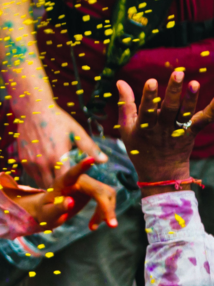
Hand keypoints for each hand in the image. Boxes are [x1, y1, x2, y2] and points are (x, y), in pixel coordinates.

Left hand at [7, 155, 118, 229]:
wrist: (49, 211)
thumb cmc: (45, 211)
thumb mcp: (47, 214)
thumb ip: (57, 208)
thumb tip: (70, 202)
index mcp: (63, 182)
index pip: (73, 173)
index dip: (82, 166)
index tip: (91, 159)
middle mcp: (78, 180)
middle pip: (99, 190)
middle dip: (107, 208)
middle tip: (112, 226)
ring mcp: (88, 184)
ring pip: (107, 194)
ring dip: (106, 212)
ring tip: (93, 227)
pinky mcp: (94, 190)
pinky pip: (107, 199)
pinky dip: (104, 213)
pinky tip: (93, 225)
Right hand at [16, 105, 101, 188]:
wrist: (32, 110)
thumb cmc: (57, 119)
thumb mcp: (76, 131)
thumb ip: (89, 148)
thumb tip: (104, 161)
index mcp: (58, 156)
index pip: (66, 181)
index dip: (73, 186)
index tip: (79, 188)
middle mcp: (42, 163)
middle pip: (52, 186)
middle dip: (61, 189)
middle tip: (70, 189)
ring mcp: (31, 163)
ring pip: (41, 183)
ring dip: (50, 185)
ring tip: (59, 185)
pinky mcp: (23, 161)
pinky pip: (32, 176)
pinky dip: (40, 177)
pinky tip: (48, 173)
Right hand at [118, 72, 213, 190]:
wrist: (160, 173)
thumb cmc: (140, 146)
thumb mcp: (127, 128)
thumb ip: (125, 104)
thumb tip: (120, 82)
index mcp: (144, 128)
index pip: (146, 111)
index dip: (148, 97)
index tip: (151, 81)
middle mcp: (162, 129)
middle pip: (169, 109)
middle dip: (173, 91)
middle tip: (178, 73)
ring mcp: (178, 132)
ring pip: (185, 114)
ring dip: (190, 98)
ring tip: (194, 83)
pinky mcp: (192, 132)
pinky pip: (204, 120)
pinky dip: (212, 109)